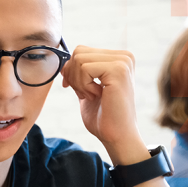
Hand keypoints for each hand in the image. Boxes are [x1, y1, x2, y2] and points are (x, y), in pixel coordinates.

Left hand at [61, 46, 148, 162]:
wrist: (117, 136)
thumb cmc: (104, 117)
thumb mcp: (86, 89)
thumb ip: (78, 74)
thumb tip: (63, 63)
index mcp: (119, 58)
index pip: (82, 51)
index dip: (72, 70)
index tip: (78, 89)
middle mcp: (124, 56)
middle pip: (79, 52)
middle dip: (74, 76)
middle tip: (87, 95)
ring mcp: (123, 62)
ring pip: (79, 59)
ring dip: (79, 82)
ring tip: (93, 96)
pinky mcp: (118, 70)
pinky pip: (84, 68)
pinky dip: (83, 85)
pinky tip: (97, 96)